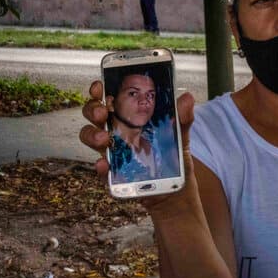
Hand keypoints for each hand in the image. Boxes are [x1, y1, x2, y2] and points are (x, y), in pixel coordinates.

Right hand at [79, 80, 198, 213]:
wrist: (175, 191)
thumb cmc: (173, 158)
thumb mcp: (180, 136)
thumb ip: (182, 118)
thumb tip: (187, 97)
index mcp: (129, 117)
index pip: (109, 98)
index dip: (99, 90)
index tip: (99, 85)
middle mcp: (115, 131)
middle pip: (94, 114)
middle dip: (93, 109)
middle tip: (103, 112)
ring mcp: (112, 152)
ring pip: (90, 137)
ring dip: (92, 135)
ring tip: (104, 139)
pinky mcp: (113, 174)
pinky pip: (101, 168)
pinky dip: (100, 165)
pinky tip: (105, 164)